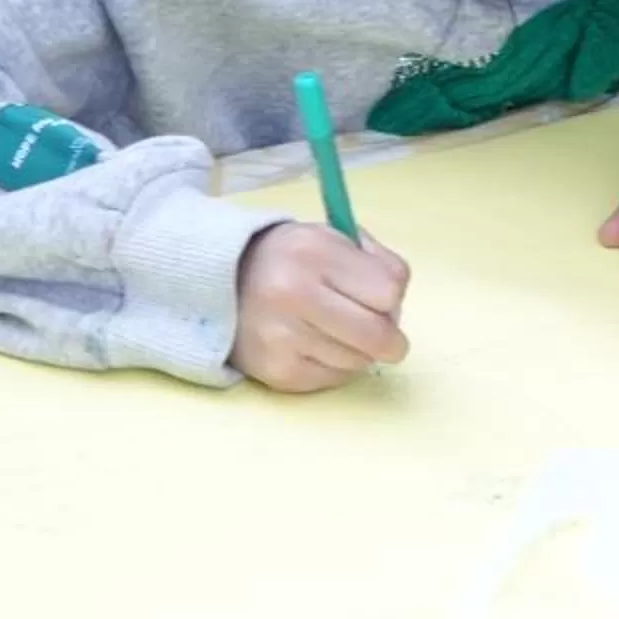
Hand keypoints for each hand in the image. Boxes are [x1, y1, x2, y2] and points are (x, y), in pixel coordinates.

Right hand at [231, 222, 409, 391]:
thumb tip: (398, 306)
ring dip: (361, 352)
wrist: (220, 285)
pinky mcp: (277, 371)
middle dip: (391, 340)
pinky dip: (337, 367)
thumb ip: (375, 262)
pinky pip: (334, 379)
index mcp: (314, 252)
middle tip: (387, 338)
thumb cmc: (292, 260)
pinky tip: (317, 347)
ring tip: (337, 333)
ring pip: (360, 361)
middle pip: (378, 334)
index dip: (393, 298)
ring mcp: (282, 336)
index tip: (384, 300)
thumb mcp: (332, 239)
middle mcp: (294, 293)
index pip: (389, 290)